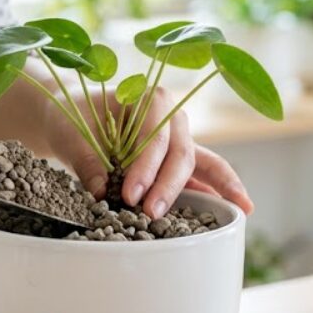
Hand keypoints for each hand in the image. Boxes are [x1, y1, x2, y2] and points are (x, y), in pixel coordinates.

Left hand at [40, 84, 252, 217]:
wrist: (72, 115)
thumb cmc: (73, 117)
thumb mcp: (72, 135)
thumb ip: (87, 162)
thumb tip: (103, 193)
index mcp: (148, 99)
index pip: (154, 137)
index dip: (145, 168)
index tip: (128, 195)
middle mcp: (170, 116)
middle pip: (180, 152)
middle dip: (169, 185)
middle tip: (150, 213)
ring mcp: (177, 137)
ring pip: (203, 161)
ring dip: (215, 187)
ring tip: (240, 210)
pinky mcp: (175, 158)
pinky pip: (202, 173)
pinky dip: (216, 190)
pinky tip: (235, 208)